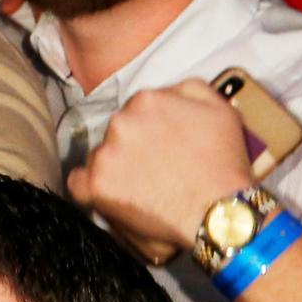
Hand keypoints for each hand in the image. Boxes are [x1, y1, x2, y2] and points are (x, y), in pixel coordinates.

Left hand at [68, 80, 255, 256]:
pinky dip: (90, 189)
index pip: (135, 111)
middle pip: (117, 133)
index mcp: (146, 100)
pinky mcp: (97, 184)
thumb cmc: (224, 165)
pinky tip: (110, 196)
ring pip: (99, 156)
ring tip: (141, 188)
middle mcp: (121, 122)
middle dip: (132, 148)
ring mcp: (106, 153)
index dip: (149, 131)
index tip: (161, 147)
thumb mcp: (220, 109)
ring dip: (114, 168)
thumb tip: (169, 90)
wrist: (221, 212)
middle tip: (154, 169)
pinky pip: (77, 182)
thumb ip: (188, 89)